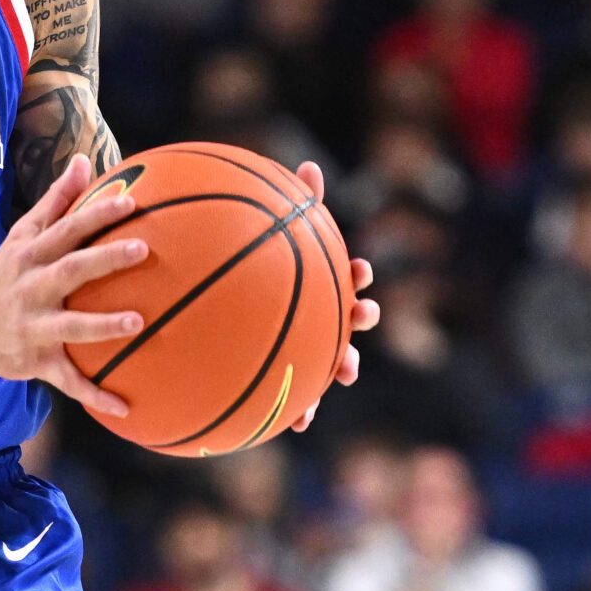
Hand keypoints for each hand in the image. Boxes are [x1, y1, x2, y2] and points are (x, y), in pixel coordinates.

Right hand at [0, 155, 148, 420]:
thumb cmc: (4, 276)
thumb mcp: (22, 236)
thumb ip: (56, 200)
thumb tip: (85, 160)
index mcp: (31, 256)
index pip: (66, 229)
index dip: (95, 215)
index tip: (130, 202)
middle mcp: (31, 288)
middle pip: (71, 269)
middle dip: (104, 259)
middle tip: (142, 249)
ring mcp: (33, 327)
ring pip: (71, 326)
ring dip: (103, 325)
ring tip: (139, 322)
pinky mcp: (35, 361)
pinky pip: (67, 380)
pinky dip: (95, 394)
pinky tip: (126, 406)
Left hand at [285, 162, 379, 433]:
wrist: (229, 309)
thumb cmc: (258, 266)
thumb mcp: (271, 234)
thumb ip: (294, 204)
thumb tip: (310, 165)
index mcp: (319, 283)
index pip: (345, 275)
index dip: (357, 274)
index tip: (359, 269)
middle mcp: (321, 314)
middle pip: (348, 316)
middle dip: (359, 317)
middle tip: (361, 312)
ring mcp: (308, 345)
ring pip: (331, 358)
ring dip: (340, 366)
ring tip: (343, 372)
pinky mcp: (292, 376)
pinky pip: (297, 395)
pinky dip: (300, 409)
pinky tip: (297, 425)